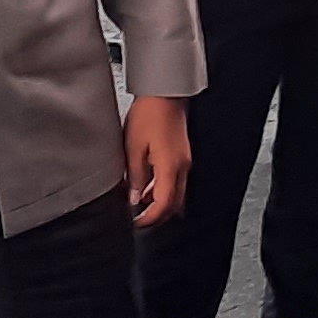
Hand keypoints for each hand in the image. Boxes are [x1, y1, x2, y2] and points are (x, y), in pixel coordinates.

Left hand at [125, 93, 189, 226]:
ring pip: (176, 195)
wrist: (165, 94)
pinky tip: (147, 188)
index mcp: (170, 168)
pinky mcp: (182, 157)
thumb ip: (136, 177)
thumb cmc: (149, 114)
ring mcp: (184, 163)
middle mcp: (182, 168)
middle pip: (173, 205)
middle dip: (156, 216)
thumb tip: (135, 199)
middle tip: (138, 219)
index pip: (164, 205)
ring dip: (159, 203)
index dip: (150, 219)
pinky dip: (162, 190)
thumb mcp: (134, 147)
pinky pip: (176, 182)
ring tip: (138, 204)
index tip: (136, 223)